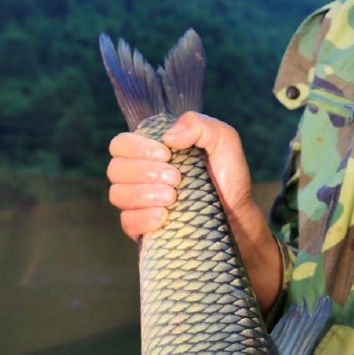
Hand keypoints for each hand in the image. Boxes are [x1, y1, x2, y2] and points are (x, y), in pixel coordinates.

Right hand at [107, 112, 282, 312]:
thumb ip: (199, 124)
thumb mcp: (224, 142)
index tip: (167, 155)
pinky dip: (142, 218)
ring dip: (143, 194)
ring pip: (117, 195)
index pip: (121, 145)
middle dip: (144, 172)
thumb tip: (168, 137)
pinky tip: (163, 217)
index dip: (137, 148)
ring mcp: (138, 204)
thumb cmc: (229, 180)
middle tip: (177, 179)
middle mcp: (139, 177)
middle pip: (115, 169)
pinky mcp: (142, 230)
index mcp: (151, 153)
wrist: (237, 220)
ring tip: (173, 198)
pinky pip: (126, 222)